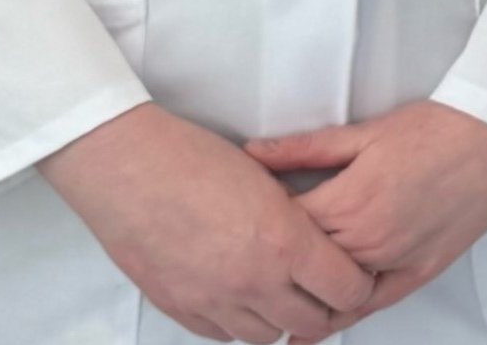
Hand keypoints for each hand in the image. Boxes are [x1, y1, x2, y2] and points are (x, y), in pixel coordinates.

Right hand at [43, 103, 374, 342]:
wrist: (129, 170)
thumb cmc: (194, 160)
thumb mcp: (267, 179)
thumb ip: (295, 219)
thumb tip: (314, 237)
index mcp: (284, 241)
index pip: (346, 288)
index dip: (357, 283)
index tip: (354, 275)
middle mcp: (253, 280)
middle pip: (310, 321)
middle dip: (324, 306)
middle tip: (322, 289)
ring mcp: (214, 300)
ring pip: (265, 335)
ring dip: (278, 317)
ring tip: (278, 292)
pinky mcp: (180, 308)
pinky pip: (222, 334)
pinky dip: (237, 321)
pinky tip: (238, 296)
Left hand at [243, 101, 486, 326]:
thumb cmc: (440, 127)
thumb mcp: (367, 131)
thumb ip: (305, 149)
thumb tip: (253, 155)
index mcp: (348, 202)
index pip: (281, 230)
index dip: (255, 226)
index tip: (240, 221)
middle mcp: (367, 241)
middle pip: (300, 266)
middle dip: (274, 262)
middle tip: (251, 254)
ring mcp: (395, 261)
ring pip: (330, 295)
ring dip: (302, 292)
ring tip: (272, 290)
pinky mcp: (420, 272)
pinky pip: (371, 305)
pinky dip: (341, 314)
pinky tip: (315, 321)